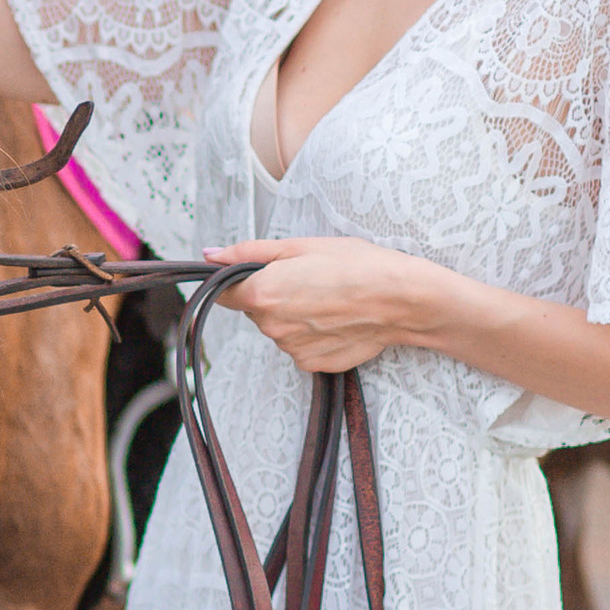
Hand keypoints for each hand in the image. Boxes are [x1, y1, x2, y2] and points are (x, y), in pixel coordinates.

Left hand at [203, 235, 446, 373]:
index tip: (259, 272)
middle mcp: (270, 327)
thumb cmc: (354, 264)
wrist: (400, 299)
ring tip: (327, 297)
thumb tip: (209, 254)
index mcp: (262, 294)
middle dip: (272, 294)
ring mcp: (291, 349)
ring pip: (278, 328)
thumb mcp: (300, 246)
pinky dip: (311, 333)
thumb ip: (248, 252)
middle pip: (255, 309)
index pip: (223, 293)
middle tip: (308, 278)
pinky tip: (335, 318)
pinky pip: (299, 345)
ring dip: (293, 314)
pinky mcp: (312, 364)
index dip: (238, 280)